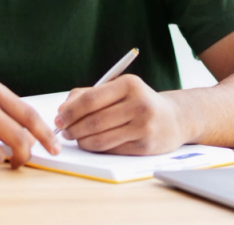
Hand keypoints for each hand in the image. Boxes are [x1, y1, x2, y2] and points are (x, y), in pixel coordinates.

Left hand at [54, 75, 187, 154]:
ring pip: (100, 139)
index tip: (59, 118)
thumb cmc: (139, 102)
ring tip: (76, 138)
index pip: (91, 100)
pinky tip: (92, 143)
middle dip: (73, 128)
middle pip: (93, 121)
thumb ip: (89, 95)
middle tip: (64, 131)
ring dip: (82, 141)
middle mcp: (139, 104)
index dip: (70, 111)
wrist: (174, 119)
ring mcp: (143, 126)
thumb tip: (62, 110)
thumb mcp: (119, 89)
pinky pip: (111, 149)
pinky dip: (96, 148)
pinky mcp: (145, 145)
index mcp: (130, 84)